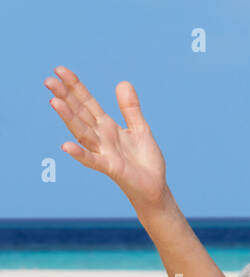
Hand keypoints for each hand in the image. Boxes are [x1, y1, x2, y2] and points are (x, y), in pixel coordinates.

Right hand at [43, 66, 166, 206]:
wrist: (155, 188)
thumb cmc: (145, 161)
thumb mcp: (140, 129)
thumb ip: (130, 108)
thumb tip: (123, 82)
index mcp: (107, 126)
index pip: (87, 103)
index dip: (75, 87)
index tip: (60, 70)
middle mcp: (101, 137)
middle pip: (80, 114)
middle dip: (65, 97)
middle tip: (48, 80)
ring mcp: (104, 152)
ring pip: (82, 133)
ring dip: (68, 118)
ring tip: (54, 102)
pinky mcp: (111, 168)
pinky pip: (93, 160)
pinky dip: (80, 154)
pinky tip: (66, 146)